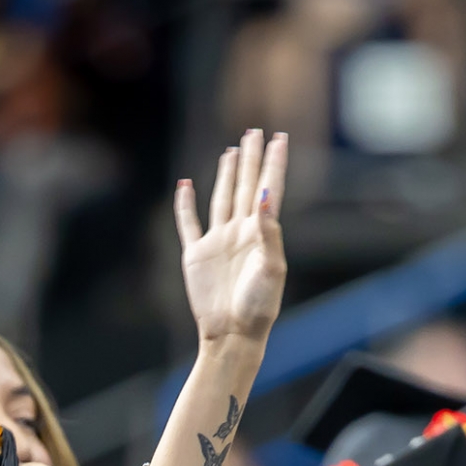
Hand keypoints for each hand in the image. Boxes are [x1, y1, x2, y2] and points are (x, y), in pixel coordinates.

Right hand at [176, 129, 288, 345]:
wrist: (233, 333)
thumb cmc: (259, 306)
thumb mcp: (272, 268)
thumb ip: (269, 231)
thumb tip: (263, 196)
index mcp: (262, 234)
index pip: (269, 189)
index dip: (274, 163)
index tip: (280, 138)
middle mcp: (241, 233)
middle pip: (246, 186)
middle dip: (251, 159)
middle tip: (254, 132)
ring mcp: (218, 242)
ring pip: (222, 198)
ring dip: (227, 174)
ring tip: (231, 152)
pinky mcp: (196, 255)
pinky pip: (189, 223)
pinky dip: (185, 204)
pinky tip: (185, 185)